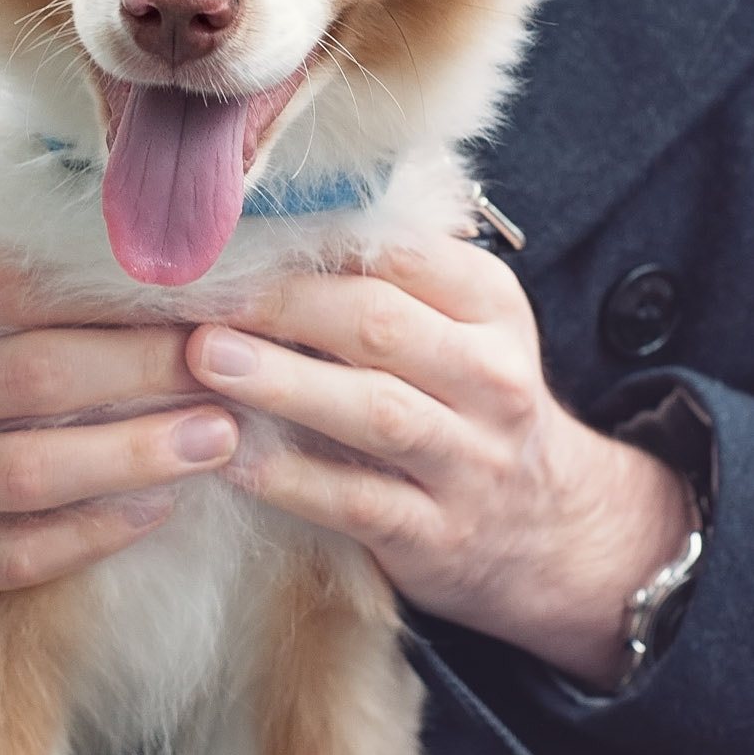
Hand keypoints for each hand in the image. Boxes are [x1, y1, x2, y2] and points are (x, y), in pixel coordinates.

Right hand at [0, 226, 236, 662]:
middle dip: (148, 369)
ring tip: (223, 436)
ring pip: (28, 477)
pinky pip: (8, 555)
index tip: (202, 287)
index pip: (13, 286)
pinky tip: (155, 507)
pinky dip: (89, 536)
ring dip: (137, 459)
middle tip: (235, 361)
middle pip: (33, 379)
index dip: (117, 290)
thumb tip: (32, 114)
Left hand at [186, 234, 692, 690]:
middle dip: (282, 305)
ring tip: (204, 358)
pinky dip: (290, 478)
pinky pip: (356, 501)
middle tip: (200, 295)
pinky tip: (229, 457)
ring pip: (374, 412)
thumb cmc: (469, 405)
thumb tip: (266, 220)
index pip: (402, 254)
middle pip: (380, 325)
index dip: (309, 242)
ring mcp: (468, 460)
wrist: (552, 528)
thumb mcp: (460, 327)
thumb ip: (384, 279)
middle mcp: (490, 377)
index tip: (231, 238)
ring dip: (282, 382)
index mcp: (490, 307)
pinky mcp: (435, 534)